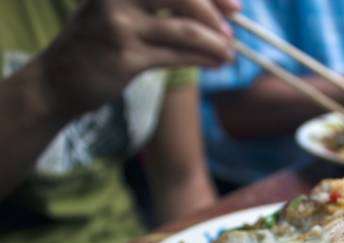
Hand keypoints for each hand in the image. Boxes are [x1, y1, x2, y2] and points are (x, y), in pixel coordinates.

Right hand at [36, 0, 239, 116]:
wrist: (56, 81)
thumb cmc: (96, 45)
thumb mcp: (118, 11)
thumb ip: (156, 5)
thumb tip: (212, 11)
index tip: (234, 6)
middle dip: (215, 11)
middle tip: (233, 28)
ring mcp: (120, 26)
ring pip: (185, 29)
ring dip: (215, 42)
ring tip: (229, 53)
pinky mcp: (126, 58)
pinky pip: (177, 56)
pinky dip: (203, 59)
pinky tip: (214, 63)